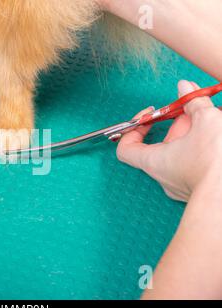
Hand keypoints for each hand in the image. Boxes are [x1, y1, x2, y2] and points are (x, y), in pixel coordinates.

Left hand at [117, 80, 221, 201]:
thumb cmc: (215, 163)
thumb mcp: (207, 121)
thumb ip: (195, 102)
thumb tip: (186, 88)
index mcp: (154, 161)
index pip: (126, 148)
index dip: (134, 127)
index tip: (151, 114)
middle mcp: (164, 175)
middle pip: (164, 143)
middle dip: (180, 122)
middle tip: (196, 107)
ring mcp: (182, 184)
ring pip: (184, 151)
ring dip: (197, 132)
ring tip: (215, 117)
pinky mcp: (200, 187)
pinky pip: (197, 163)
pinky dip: (206, 146)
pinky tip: (218, 135)